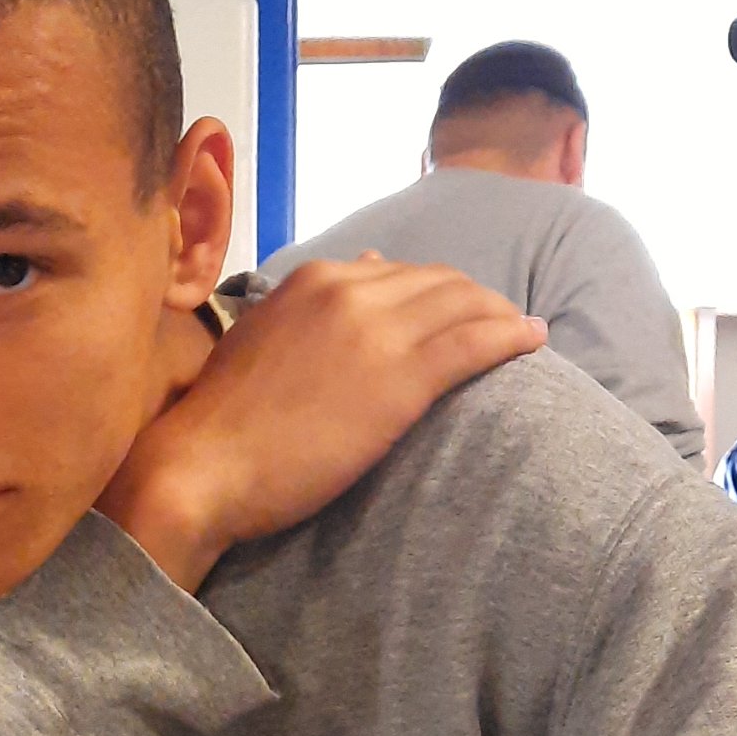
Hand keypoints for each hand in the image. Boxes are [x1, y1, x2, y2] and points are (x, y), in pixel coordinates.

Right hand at [96, 256, 545, 589]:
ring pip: (465, 304)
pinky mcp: (401, 380)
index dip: (433, 290)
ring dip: (501, 314)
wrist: (202, 468)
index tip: (452, 312)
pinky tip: (533, 343)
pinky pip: (475, 343)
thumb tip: (367, 267)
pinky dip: (512, 337)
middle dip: (476, 298)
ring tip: (522, 332)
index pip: (397, 271)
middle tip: (500, 321)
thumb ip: (312, 309)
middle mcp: (349, 290)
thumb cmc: (222, 423)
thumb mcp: (262, 340)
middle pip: (439, 281)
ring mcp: (378, 332)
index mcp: (313, 280)